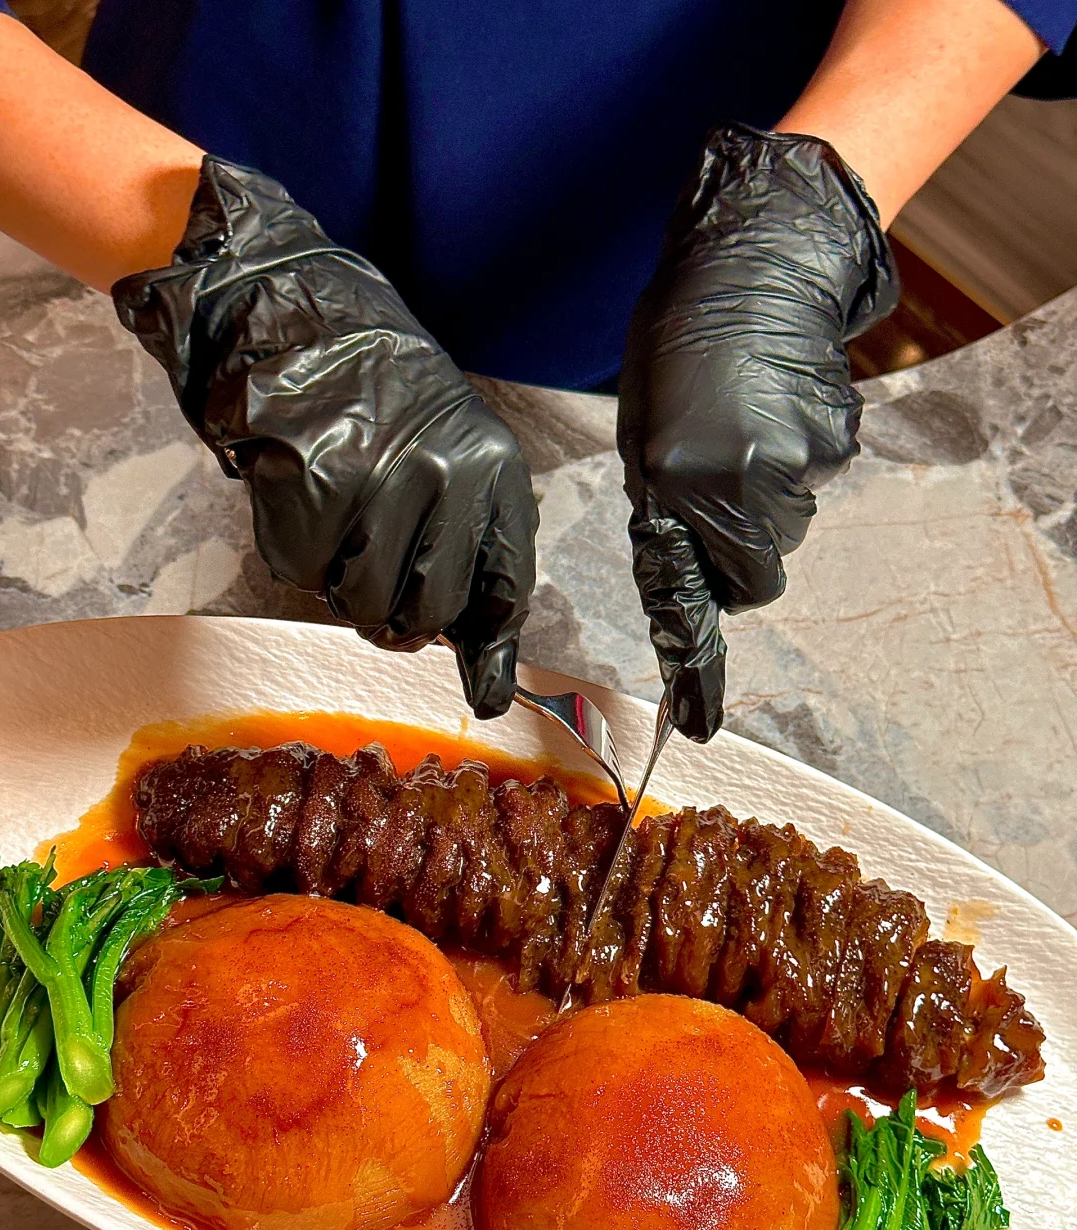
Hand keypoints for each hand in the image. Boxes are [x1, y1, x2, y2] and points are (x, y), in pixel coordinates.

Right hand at [112, 157, 537, 719]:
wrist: (298, 316)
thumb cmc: (381, 400)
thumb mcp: (454, 459)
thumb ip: (472, 557)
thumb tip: (489, 682)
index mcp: (494, 469)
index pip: (507, 588)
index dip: (490, 647)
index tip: (487, 692)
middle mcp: (447, 475)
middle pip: (430, 613)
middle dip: (401, 618)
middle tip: (375, 583)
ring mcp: (379, 480)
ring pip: (364, 602)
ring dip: (343, 583)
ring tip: (340, 524)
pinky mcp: (311, 486)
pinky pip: (302, 572)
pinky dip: (296, 551)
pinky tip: (302, 498)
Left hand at [617, 123, 897, 741]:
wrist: (750, 260)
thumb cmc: (678, 344)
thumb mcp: (643, 431)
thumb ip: (665, 508)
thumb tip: (697, 568)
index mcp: (669, 481)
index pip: (690, 599)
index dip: (696, 666)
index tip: (697, 725)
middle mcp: (729, 483)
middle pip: (754, 576)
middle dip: (738, 550)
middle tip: (717, 483)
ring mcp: (789, 465)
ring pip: (784, 532)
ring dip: (764, 501)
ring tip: (743, 428)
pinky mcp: (830, 444)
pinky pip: (811, 485)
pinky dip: (795, 462)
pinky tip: (775, 410)